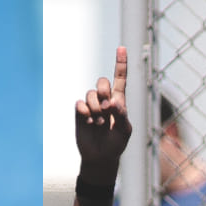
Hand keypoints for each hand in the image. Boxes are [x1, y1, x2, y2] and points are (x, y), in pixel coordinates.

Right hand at [75, 46, 132, 185]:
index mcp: (119, 101)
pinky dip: (85, 113)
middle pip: (103, 82)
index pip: (120, 78)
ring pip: (90, 94)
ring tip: (98, 123)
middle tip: (106, 109)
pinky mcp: (80, 112)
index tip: (122, 48)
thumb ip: (122, 114)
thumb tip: (113, 102)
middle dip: (104, 92)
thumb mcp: (125, 131)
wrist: (100, 157)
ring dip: (95, 108)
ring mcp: (91, 106)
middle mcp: (104, 100)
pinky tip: (89, 123)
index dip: (120, 63)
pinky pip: (80, 104)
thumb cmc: (116, 143)